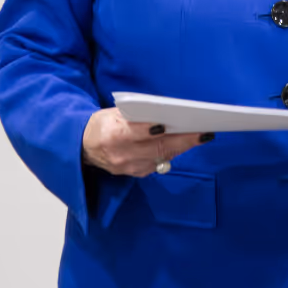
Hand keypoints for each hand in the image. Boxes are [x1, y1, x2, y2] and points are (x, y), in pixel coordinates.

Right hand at [81, 108, 210, 177]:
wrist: (85, 147)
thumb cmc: (103, 124)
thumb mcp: (112, 113)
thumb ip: (135, 115)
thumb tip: (162, 113)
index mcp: (112, 136)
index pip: (135, 132)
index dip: (153, 129)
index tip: (171, 124)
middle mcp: (121, 155)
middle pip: (157, 147)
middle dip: (182, 140)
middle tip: (203, 132)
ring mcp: (129, 167)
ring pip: (162, 156)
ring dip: (182, 146)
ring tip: (200, 136)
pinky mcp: (135, 174)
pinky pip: (159, 163)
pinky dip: (172, 152)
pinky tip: (183, 144)